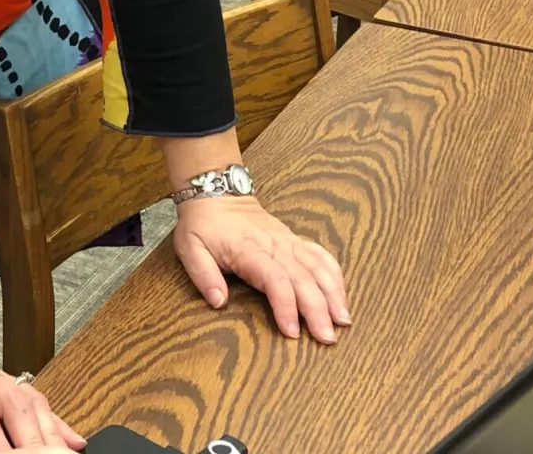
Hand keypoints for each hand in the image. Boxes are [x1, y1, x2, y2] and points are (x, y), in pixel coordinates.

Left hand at [172, 194, 349, 343]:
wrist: (216, 194)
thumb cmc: (202, 224)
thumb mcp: (190, 248)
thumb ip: (203, 275)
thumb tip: (218, 302)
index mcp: (248, 249)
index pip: (274, 279)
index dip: (286, 305)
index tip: (292, 331)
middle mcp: (274, 245)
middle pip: (303, 278)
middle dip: (318, 309)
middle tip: (327, 337)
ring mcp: (288, 242)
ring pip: (318, 267)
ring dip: (334, 293)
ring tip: (342, 320)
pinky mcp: (294, 240)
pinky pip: (321, 255)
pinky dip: (335, 274)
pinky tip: (341, 294)